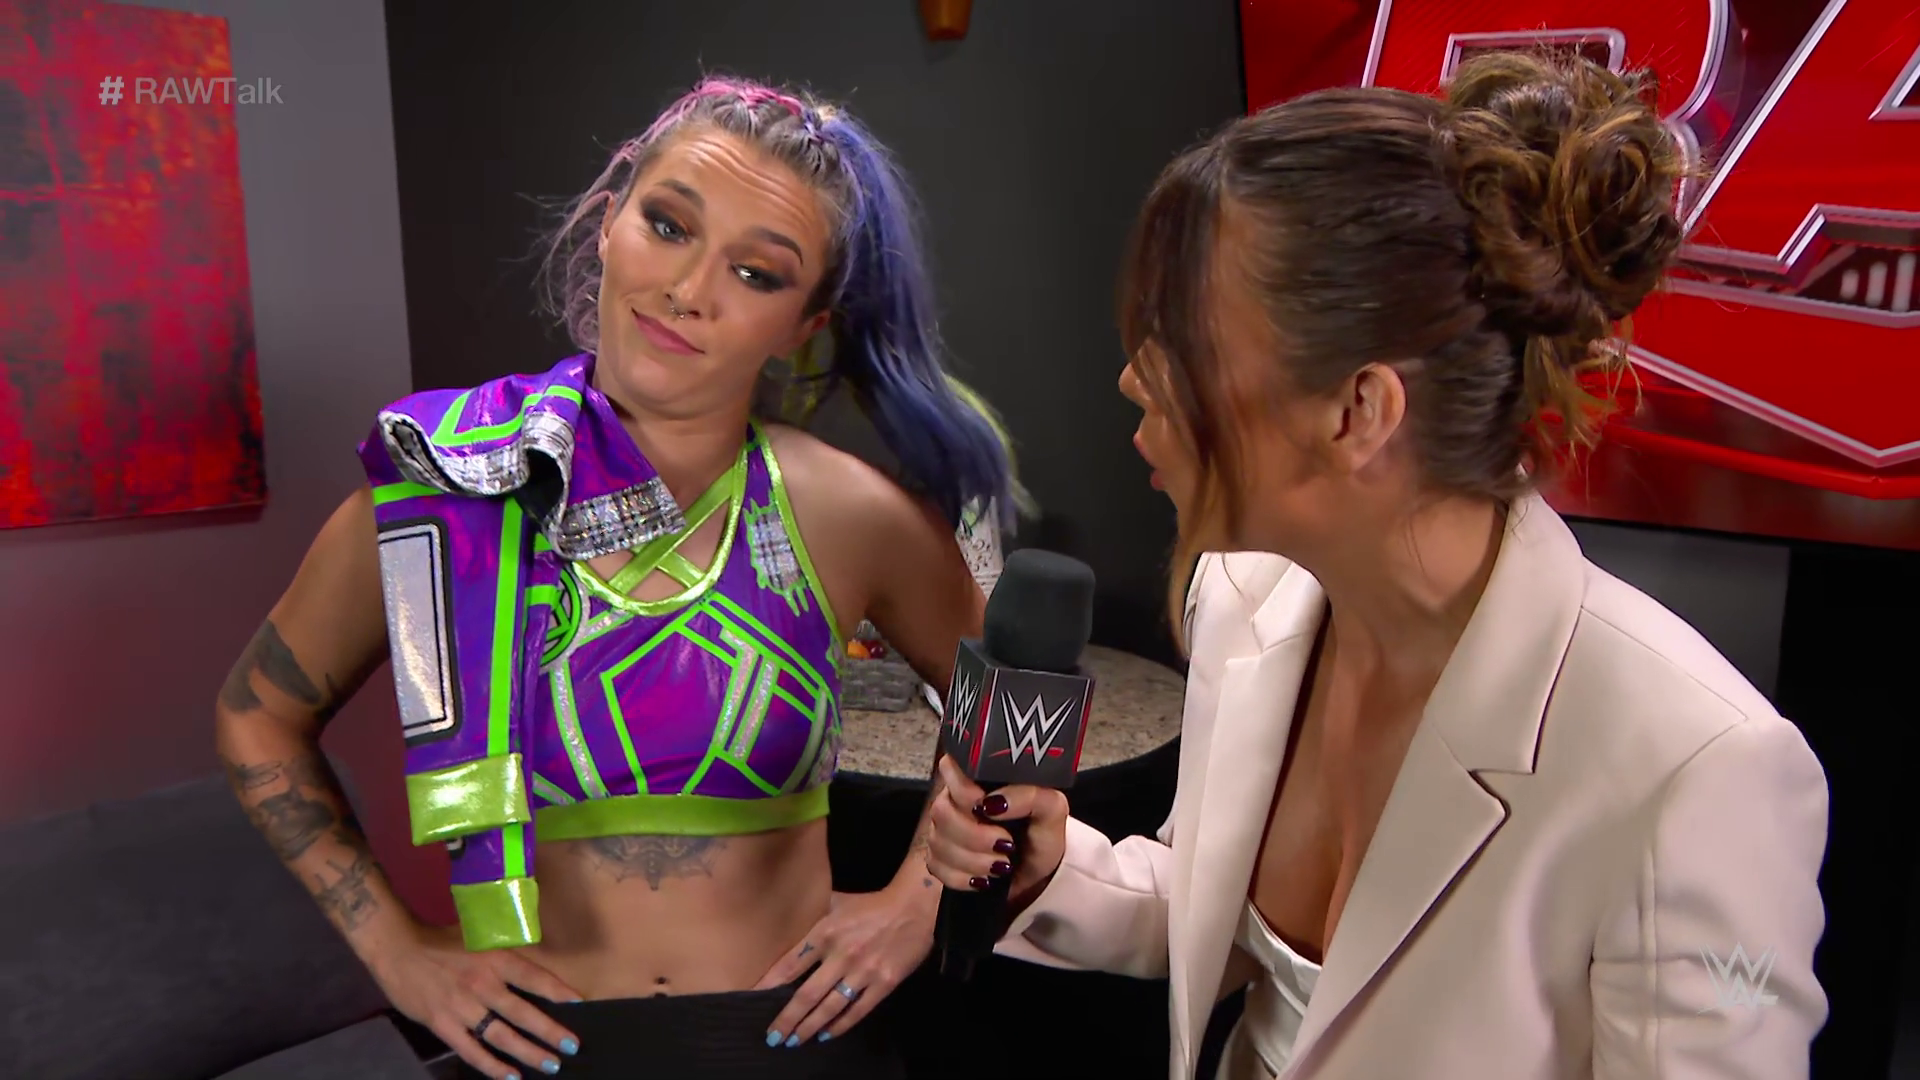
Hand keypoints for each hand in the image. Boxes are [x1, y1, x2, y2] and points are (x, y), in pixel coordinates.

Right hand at [370, 922, 582, 1079]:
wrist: (398, 948)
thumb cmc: (443, 942)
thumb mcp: (480, 937)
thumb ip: (504, 955)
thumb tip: (531, 970)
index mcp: (494, 959)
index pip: (533, 977)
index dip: (557, 990)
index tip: (579, 1003)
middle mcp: (482, 984)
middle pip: (522, 1013)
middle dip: (549, 1032)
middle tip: (571, 1046)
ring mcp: (462, 1007)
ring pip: (501, 1036)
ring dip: (528, 1052)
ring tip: (550, 1064)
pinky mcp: (442, 1024)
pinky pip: (471, 1050)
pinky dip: (492, 1066)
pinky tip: (510, 1076)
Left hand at [754, 884, 936, 1046]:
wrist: (914, 907)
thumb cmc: (871, 904)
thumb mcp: (837, 901)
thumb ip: (814, 915)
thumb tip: (788, 921)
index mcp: (825, 933)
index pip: (790, 964)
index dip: (770, 985)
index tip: (754, 999)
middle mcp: (841, 955)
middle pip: (806, 995)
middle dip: (787, 1019)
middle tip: (773, 1036)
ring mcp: (863, 972)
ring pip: (830, 1008)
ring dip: (809, 1027)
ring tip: (794, 1040)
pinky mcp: (884, 983)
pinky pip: (858, 1011)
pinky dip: (840, 1026)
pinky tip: (826, 1034)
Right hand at [925, 755, 1068, 906]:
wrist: (1037, 873)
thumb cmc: (1041, 835)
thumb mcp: (1051, 809)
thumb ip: (1030, 795)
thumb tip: (995, 802)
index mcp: (977, 779)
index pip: (950, 768)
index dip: (965, 792)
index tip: (988, 809)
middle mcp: (954, 800)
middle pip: (941, 811)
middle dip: (976, 836)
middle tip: (1006, 844)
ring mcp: (941, 829)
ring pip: (938, 842)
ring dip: (974, 861)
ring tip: (1002, 864)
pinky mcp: (937, 857)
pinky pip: (936, 867)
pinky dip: (964, 878)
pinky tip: (984, 878)